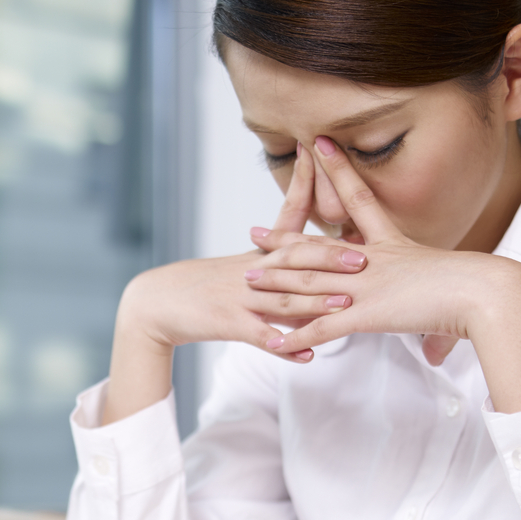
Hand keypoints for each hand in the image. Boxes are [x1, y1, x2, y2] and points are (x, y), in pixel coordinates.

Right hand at [98, 149, 368, 423]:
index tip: (325, 164)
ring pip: (282, 300)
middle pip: (293, 261)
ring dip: (314, 304)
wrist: (157, 302)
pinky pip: (260, 337)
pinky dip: (285, 348)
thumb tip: (313, 257)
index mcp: (257, 255)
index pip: (286, 219)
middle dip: (329, 259)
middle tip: (363, 259)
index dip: (305, 190)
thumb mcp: (240, 266)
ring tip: (344, 306)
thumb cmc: (203, 284)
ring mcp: (239, 298)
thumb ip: (277, 261)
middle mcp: (251, 272)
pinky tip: (308, 355)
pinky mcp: (228, 324)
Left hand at [244, 137, 520, 412]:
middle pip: (318, 247)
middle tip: (255, 233)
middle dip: (283, 240)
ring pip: (309, 284)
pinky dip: (296, 337)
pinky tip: (274, 344)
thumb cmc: (480, 287)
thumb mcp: (453, 286)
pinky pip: (322, 327)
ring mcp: (365, 287)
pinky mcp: (366, 313)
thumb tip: (436, 350)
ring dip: (276, 285)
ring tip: (247, 281)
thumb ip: (435, 314)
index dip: (338, 170)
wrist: (486, 292)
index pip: (360, 198)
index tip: (320, 145)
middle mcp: (373, 261)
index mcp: (394, 244)